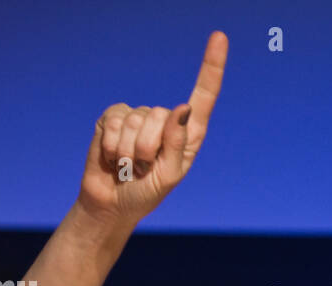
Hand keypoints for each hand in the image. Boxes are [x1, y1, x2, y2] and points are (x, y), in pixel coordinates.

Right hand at [76, 30, 227, 227]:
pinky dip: (112, 148)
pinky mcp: (112, 118)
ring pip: (135, 123)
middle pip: (160, 116)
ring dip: (128, 153)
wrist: (113, 202)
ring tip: (129, 166)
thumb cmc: (147, 192)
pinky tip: (112, 158)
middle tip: (143, 168)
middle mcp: (165, 120)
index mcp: (188, 132)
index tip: (219, 37)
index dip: (211, 66)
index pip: (203, 95)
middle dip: (148, 149)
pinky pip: (113, 124)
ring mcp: (138, 116)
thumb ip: (177, 144)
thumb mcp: (169, 175)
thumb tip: (182, 108)